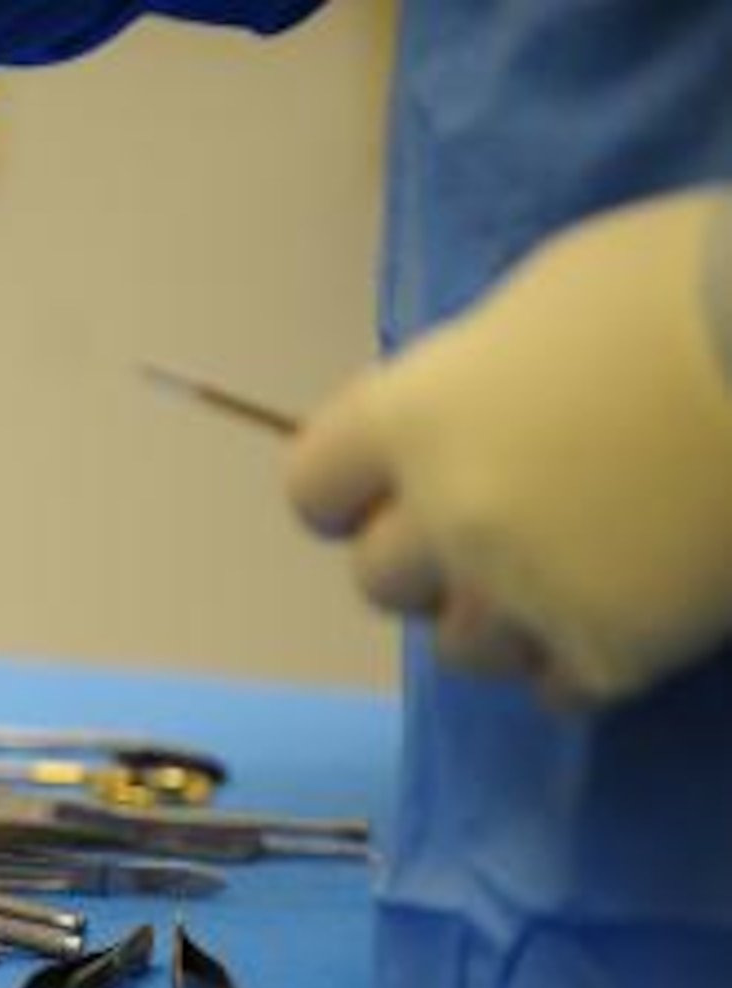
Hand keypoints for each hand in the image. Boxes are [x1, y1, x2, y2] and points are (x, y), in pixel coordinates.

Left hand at [287, 191, 731, 706]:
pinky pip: (556, 687)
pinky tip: (622, 613)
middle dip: (424, 558)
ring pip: (461, 647)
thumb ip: (475, 372)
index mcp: (415, 418)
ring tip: (562, 574)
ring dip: (497, 617)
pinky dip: (579, 659)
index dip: (350, 490)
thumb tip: (459, 409)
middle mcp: (449, 516)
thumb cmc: (690, 284)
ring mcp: (527, 592)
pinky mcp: (613, 651)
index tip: (390, 484)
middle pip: (380, 578)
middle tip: (496, 525)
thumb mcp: (549, 293)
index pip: (313, 488)